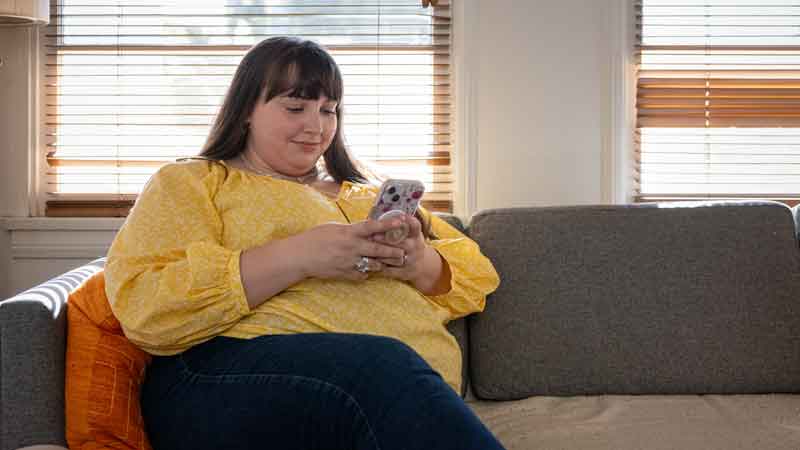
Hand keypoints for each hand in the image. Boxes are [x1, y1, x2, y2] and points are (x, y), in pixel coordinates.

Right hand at [292, 219, 406, 281]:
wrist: (300, 256)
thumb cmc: (315, 238)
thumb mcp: (334, 228)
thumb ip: (351, 229)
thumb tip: (364, 228)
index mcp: (349, 233)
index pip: (372, 227)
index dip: (388, 224)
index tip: (401, 222)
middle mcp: (351, 247)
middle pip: (378, 249)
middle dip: (393, 252)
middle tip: (404, 252)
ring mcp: (349, 262)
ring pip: (373, 265)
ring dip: (382, 264)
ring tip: (389, 263)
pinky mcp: (345, 274)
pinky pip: (362, 275)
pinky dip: (366, 273)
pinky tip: (367, 270)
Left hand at [374, 214, 448, 293]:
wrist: (422, 266)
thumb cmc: (410, 245)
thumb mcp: (411, 235)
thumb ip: (401, 226)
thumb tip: (382, 214)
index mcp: (417, 236)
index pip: (415, 226)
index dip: (408, 220)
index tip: (400, 216)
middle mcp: (416, 248)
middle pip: (402, 243)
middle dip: (387, 240)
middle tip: (374, 236)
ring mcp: (411, 261)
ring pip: (394, 257)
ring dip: (381, 254)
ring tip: (369, 249)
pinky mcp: (405, 272)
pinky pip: (390, 270)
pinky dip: (380, 266)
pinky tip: (371, 261)